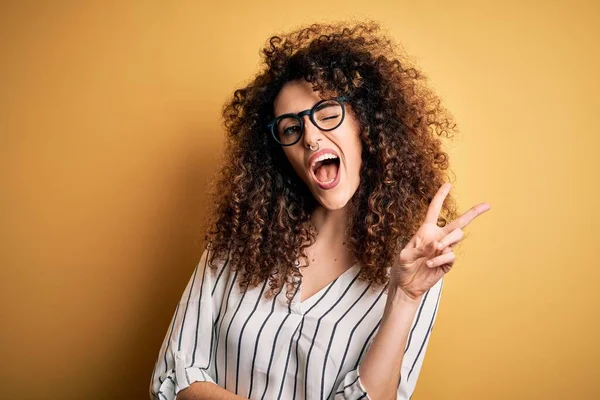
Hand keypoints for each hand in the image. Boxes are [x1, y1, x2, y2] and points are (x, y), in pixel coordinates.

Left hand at [389, 183, 490, 299]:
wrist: (406, 285)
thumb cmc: (402, 267)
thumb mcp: (405, 255)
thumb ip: (421, 248)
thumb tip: (438, 244)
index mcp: (426, 231)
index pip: (434, 210)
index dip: (440, 197)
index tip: (448, 184)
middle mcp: (438, 238)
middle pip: (459, 223)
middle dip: (473, 213)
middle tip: (487, 205)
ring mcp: (444, 250)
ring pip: (457, 237)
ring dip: (447, 241)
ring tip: (436, 249)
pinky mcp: (447, 263)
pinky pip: (451, 255)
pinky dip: (440, 258)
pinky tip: (429, 264)